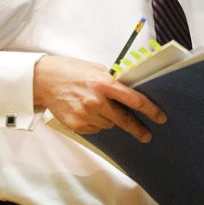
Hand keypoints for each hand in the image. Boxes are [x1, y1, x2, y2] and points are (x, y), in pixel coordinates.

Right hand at [33, 55, 165, 141]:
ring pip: (109, 125)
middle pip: (124, 120)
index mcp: (104, 83)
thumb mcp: (96, 69)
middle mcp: (96, 101)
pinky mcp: (76, 125)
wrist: (43, 80)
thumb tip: (131, 92)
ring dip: (111, 120)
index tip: (160, 117)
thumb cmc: (72, 71)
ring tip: (100, 107)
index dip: (150, 110)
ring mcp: (85, 114)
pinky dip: (97, 123)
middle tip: (147, 135)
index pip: (134, 99)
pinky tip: (88, 112)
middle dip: (138, 129)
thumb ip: (113, 81)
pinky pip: (95, 129)